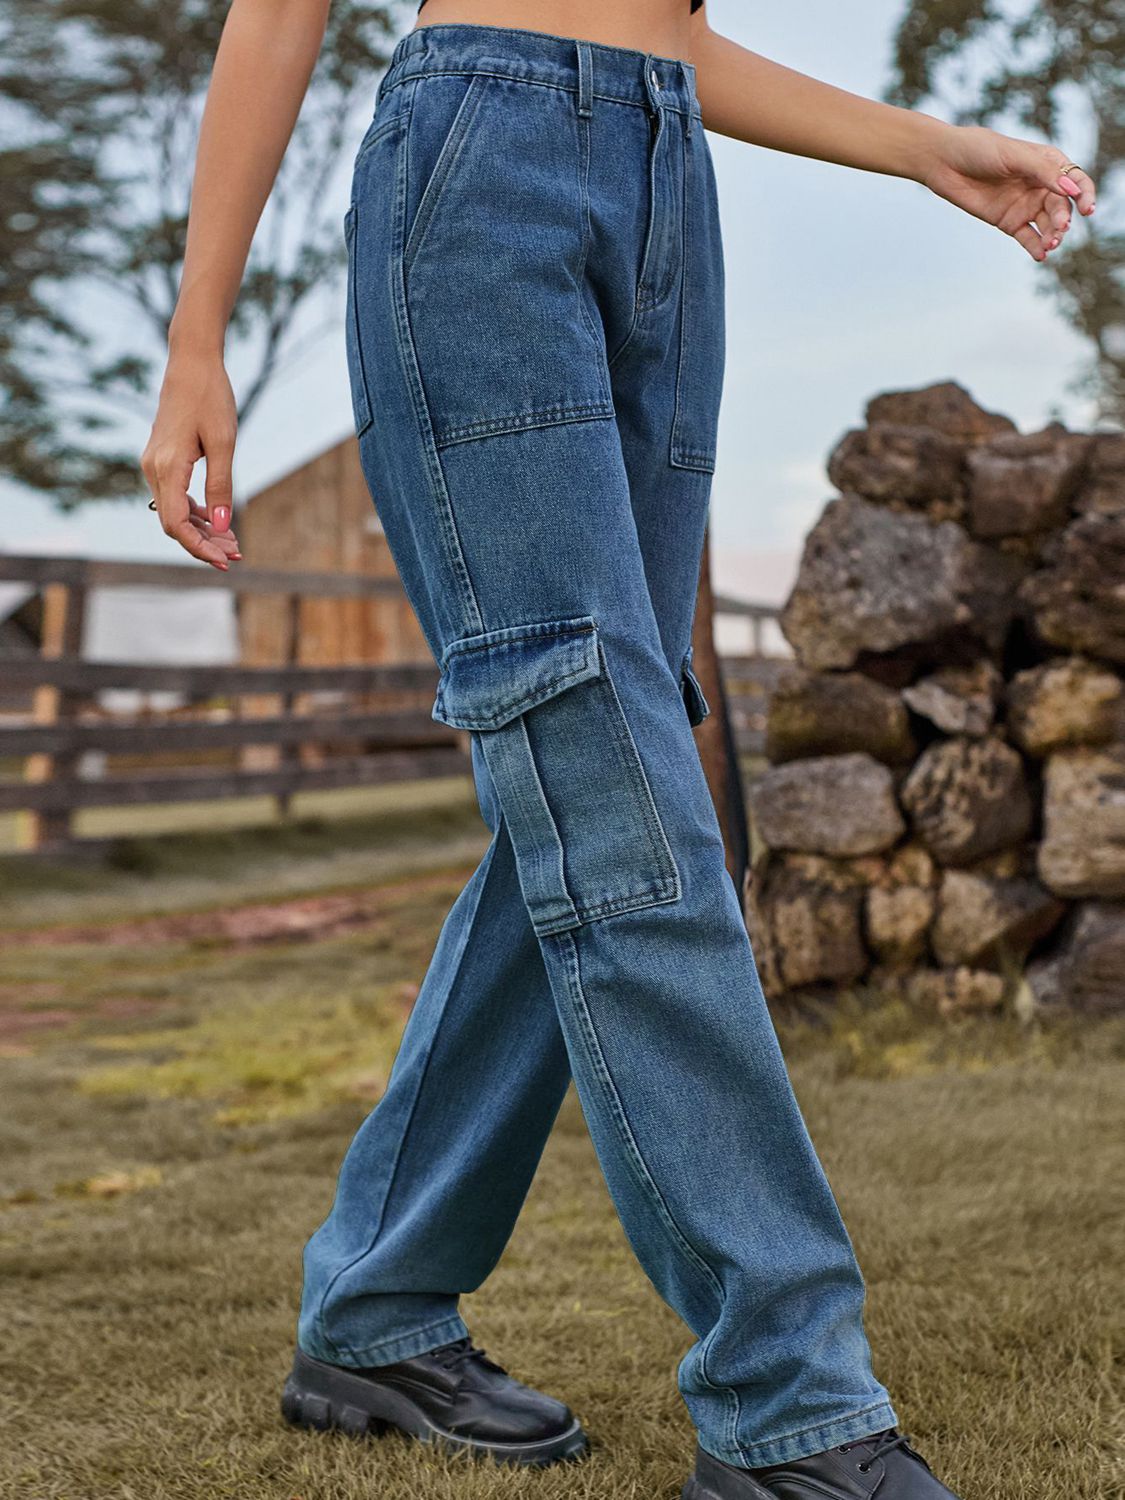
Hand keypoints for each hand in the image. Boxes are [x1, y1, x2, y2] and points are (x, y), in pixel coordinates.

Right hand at [140, 349, 242, 570]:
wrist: (192, 364)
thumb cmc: (210, 398)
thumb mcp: (224, 444)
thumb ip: (221, 486)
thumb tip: (224, 527)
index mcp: (166, 468)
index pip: (176, 524)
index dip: (199, 548)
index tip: (225, 561)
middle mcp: (153, 469)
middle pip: (174, 523)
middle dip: (205, 544)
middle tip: (238, 556)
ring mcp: (154, 465)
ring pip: (174, 511)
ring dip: (203, 530)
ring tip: (233, 543)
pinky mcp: (161, 460)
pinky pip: (175, 496)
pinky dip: (195, 512)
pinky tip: (217, 520)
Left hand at [920, 124, 1095, 261]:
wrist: (946, 163)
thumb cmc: (981, 150)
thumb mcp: (1014, 157)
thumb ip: (1043, 172)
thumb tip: (1072, 189)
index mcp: (1047, 164)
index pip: (1075, 181)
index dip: (1085, 194)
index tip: (1088, 208)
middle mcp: (1040, 186)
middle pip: (1062, 207)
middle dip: (1064, 219)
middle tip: (1059, 229)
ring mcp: (1025, 205)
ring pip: (1048, 225)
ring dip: (1053, 236)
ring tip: (1050, 244)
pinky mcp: (1009, 222)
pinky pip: (1028, 238)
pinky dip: (1036, 247)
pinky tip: (1040, 255)